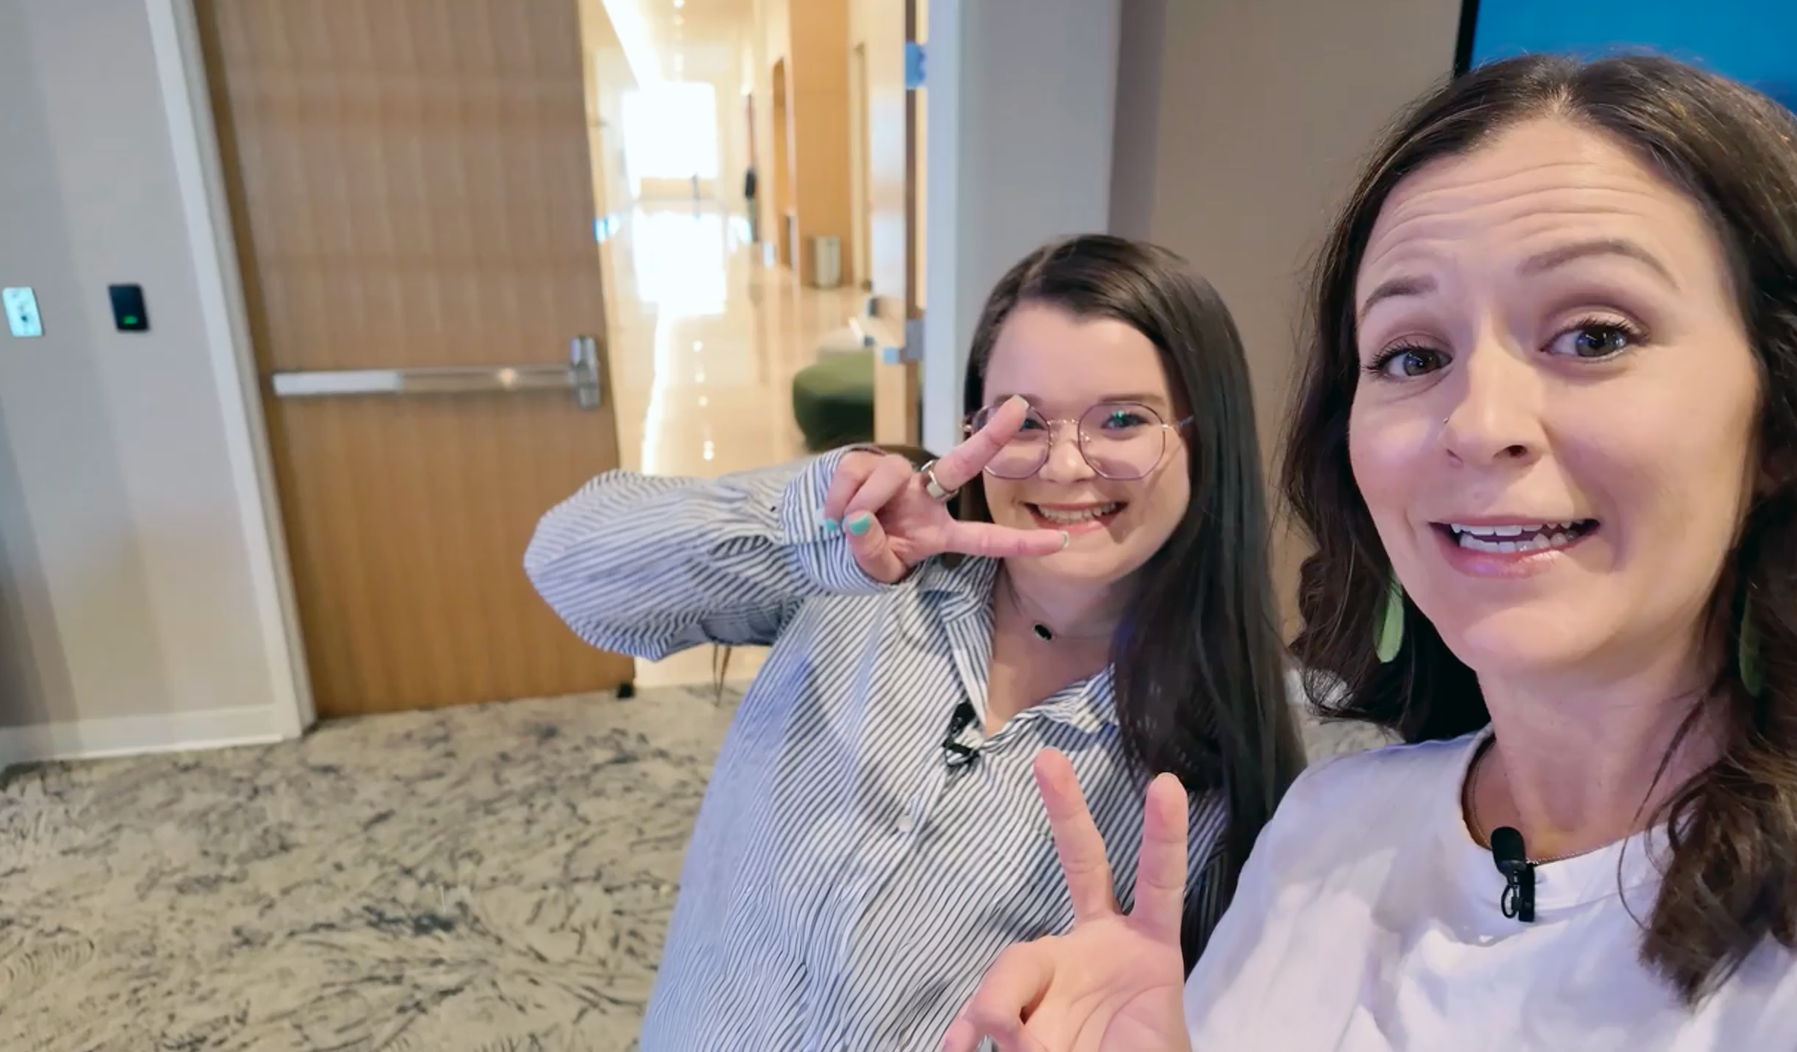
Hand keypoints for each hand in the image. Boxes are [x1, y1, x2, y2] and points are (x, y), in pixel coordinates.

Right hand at [822, 395, 1068, 582]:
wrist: (828, 538)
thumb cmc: (867, 553)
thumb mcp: (874, 568)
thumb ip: (872, 552)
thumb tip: (859, 520)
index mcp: (939, 531)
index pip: (985, 538)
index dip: (1020, 543)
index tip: (1059, 540)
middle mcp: (925, 495)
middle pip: (962, 464)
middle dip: (991, 437)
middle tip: (1020, 407)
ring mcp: (897, 476)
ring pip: (888, 477)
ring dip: (864, 503)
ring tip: (844, 524)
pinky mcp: (864, 462)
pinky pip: (854, 474)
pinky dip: (839, 498)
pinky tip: (832, 513)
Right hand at [940, 750, 1193, 1051]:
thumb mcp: (1148, 1047)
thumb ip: (1095, 1023)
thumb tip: (1009, 1026)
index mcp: (1147, 950)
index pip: (1158, 884)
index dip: (1163, 836)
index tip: (1166, 785)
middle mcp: (1098, 947)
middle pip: (1083, 865)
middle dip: (1066, 810)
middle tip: (1048, 760)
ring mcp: (1057, 973)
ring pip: (1014, 962)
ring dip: (1004, 1006)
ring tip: (1024, 1050)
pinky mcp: (1021, 1011)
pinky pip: (985, 1010)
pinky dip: (966, 1028)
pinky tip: (957, 1045)